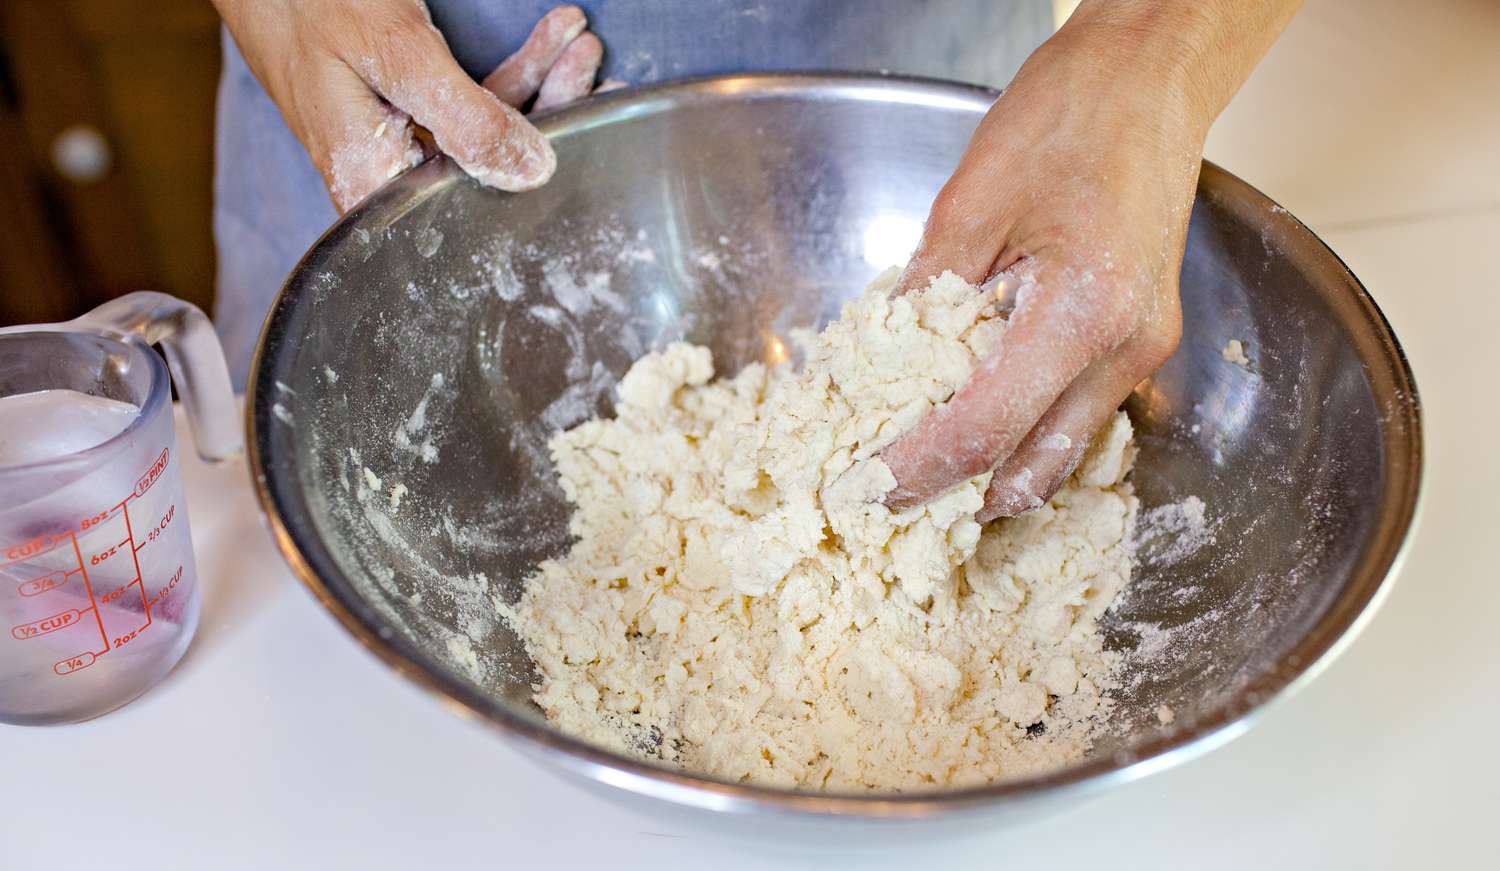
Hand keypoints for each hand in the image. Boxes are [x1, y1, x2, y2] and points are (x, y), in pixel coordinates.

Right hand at [213, 1, 605, 210]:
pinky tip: (545, 38)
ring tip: (575, 39)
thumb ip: (465, 118)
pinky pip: (467, 104)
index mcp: (372, 185)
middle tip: (591, 65)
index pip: (476, 205)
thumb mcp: (398, 54)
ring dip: (536, 80)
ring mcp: (396, 144)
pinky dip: (508, 69)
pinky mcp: (402, 114)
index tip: (591, 128)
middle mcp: (385, 178)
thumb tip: (530, 173)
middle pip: (488, 169)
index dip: (539, 173)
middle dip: (550, 111)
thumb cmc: (309, 1)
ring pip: (485, 131)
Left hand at [880, 0, 1297, 519]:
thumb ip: (925, 293)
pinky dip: (1025, 433)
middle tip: (889, 501)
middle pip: (1033, 465)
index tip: (862, 487)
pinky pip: (1078, 414)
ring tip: (925, 473)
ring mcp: (1143, 349)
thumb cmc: (1069, 116)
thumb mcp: (970, 201)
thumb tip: (876, 366)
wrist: (1152, 78)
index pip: (986, 429)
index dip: (917, 469)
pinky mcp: (1142, 339)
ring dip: (994, 474)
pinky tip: (975, 421)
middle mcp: (1126, 347)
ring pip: (1062, 451)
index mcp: (1083, 311)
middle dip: (956, 496)